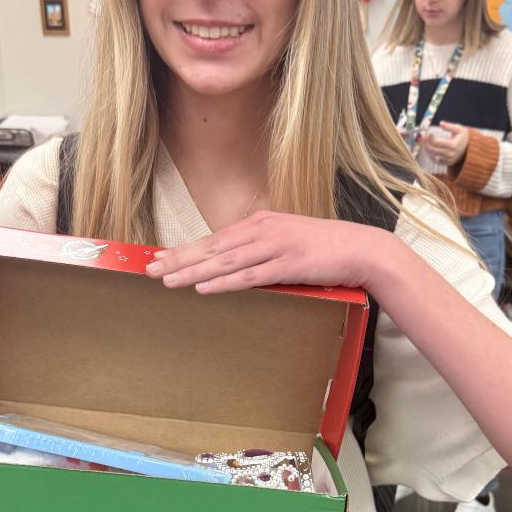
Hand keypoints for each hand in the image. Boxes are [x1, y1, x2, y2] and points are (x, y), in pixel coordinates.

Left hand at [145, 209, 387, 294]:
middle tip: (150, 269)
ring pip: (225, 262)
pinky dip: (224, 282)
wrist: (361, 249)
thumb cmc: (326, 249)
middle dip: (179, 259)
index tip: (160, 257)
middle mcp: (263, 231)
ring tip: (168, 280)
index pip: (215, 239)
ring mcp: (275, 247)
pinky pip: (249, 276)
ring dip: (194, 271)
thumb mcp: (288, 240)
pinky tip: (204, 287)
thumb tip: (237, 262)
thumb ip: (262, 248)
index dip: (185, 250)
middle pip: (213, 248)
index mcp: (261, 223)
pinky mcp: (287, 265)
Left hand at [423, 122, 468, 167]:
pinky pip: (435, 160)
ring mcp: (448, 160)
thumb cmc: (463, 137)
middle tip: (422, 136)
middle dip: (425, 143)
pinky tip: (427, 148)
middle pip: (433, 149)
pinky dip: (430, 155)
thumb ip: (450, 126)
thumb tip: (441, 123)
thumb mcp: (459, 129)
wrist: (469, 148)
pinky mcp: (446, 163)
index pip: (436, 142)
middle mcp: (450, 154)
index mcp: (453, 145)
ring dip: (426, 148)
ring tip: (423, 142)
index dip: (429, 137)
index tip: (426, 132)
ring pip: (432, 155)